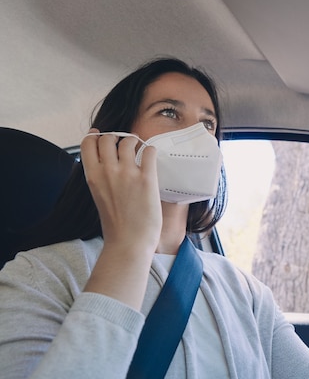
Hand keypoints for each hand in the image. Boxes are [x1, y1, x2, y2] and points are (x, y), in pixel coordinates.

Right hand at [80, 130, 161, 308]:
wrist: (129, 242)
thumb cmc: (116, 225)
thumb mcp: (99, 196)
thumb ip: (101, 179)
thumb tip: (109, 164)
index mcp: (92, 176)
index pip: (87, 143)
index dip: (95, 136)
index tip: (101, 135)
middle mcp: (108, 171)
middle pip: (109, 138)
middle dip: (116, 138)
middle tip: (125, 145)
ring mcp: (127, 173)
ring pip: (129, 141)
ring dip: (135, 142)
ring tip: (139, 151)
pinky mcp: (146, 178)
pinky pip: (149, 151)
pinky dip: (150, 151)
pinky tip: (151, 158)